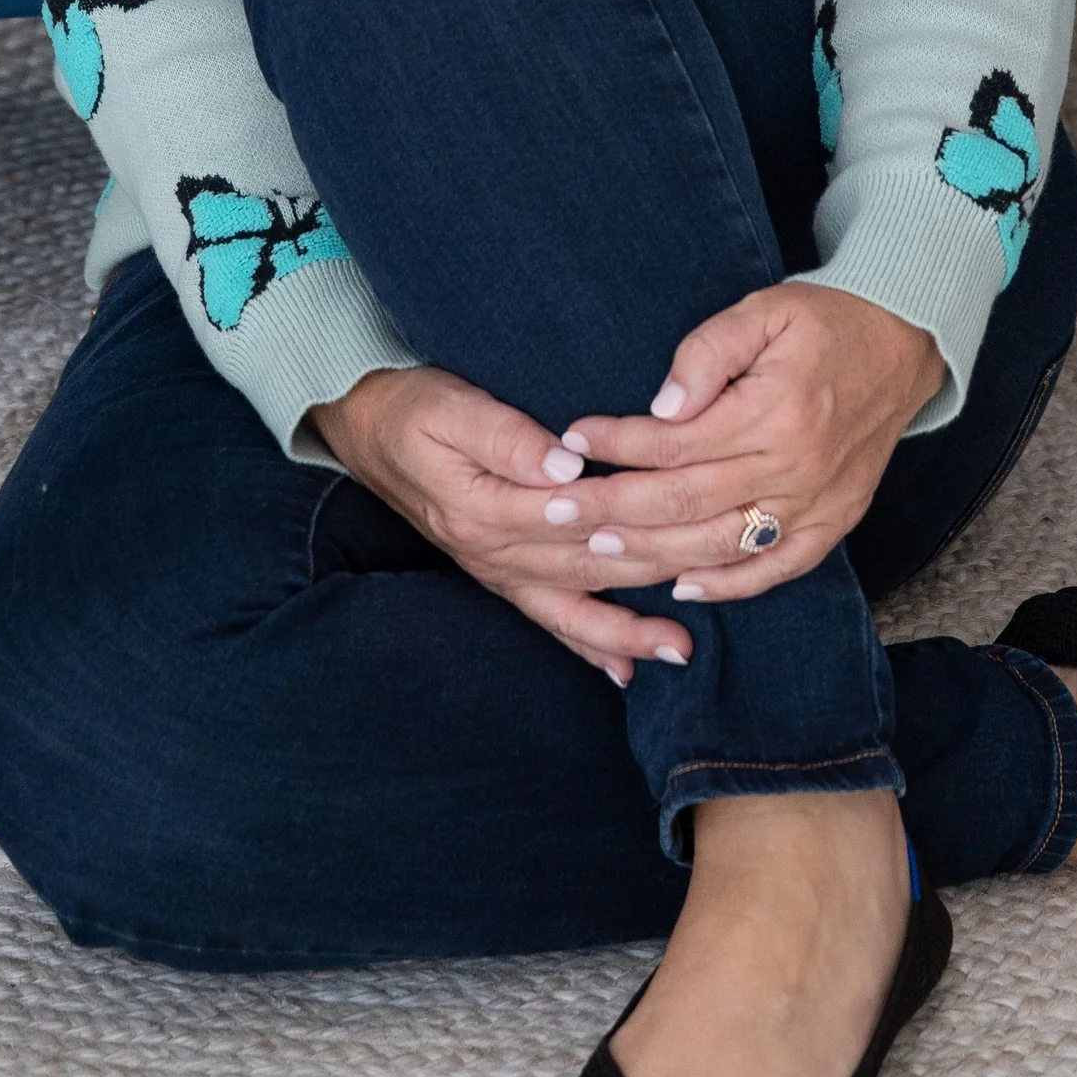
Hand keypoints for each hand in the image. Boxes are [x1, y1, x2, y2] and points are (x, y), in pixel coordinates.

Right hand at [307, 362, 695, 682]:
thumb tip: (568, 464)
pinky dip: (587, 644)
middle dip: (648, 580)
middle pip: (583, 568)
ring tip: (679, 650)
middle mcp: (492, 551)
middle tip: (711, 586)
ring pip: (571, 607)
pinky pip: (548, 618)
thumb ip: (508, 437)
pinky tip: (624, 669)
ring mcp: (496, 569)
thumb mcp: (451, 407)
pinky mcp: (499, 574)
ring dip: (626, 630)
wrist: (365, 428)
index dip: (628, 521)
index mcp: (485, 508)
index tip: (684, 523)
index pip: (571, 521)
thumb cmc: (414, 407)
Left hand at [554, 286, 944, 607]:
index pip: (676, 442)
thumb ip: (707, 355)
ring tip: (598, 548)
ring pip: (721, 544)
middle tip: (557, 509)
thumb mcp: (763, 313)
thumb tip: (661, 409)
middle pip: (685, 502)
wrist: (904, 344)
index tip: (573, 439)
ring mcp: (817, 504)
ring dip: (654, 551)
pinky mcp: (835, 523)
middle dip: (613, 508)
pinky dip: (728, 585)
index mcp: (774, 412)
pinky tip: (682, 587)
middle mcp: (794, 468)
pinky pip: (776, 568)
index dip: (619, 443)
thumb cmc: (824, 322)